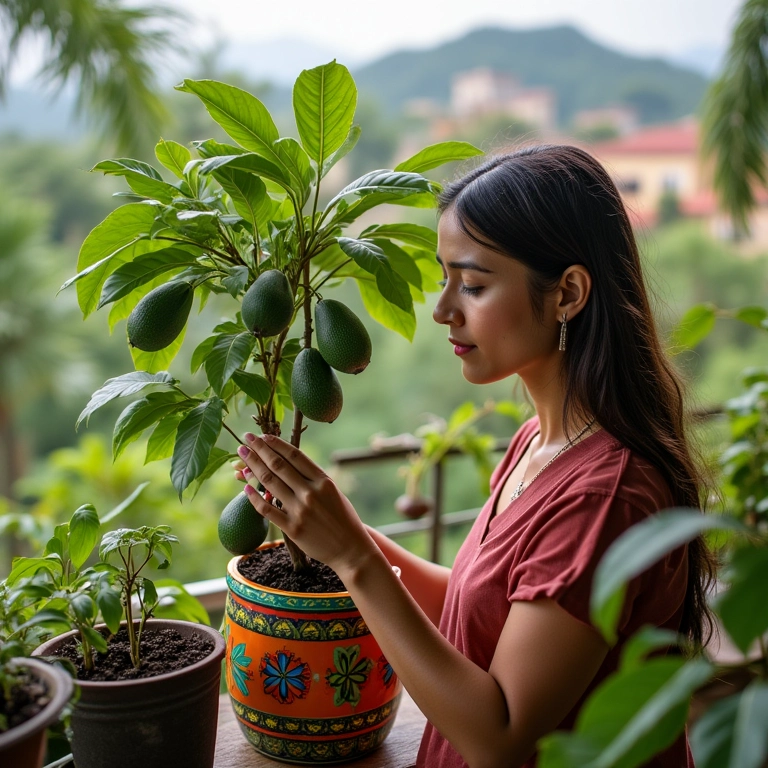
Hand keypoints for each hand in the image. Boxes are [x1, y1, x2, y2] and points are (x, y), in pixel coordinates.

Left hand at [236, 433, 375, 574]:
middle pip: (278, 465)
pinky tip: (245, 487)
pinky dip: (254, 497)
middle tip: (246, 438)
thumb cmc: (343, 518)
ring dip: (252, 466)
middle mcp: (311, 492)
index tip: (263, 436)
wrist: (350, 549)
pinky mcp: (292, 528)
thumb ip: (313, 479)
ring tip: (242, 456)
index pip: (295, 455)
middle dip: (259, 449)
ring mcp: (300, 510)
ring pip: (270, 482)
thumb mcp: (333, 491)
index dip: (276, 444)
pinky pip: (267, 509)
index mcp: (323, 480)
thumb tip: (288, 464)